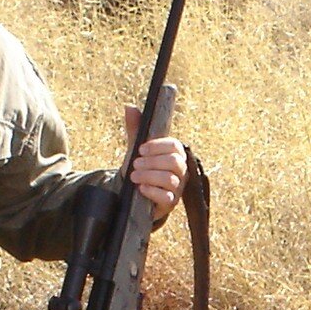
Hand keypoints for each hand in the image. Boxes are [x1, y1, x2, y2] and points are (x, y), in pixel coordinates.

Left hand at [124, 104, 186, 221]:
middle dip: (152, 162)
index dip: (158, 146)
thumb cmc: (141, 167)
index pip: (174, 145)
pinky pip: (166, 197)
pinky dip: (152, 191)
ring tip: (134, 175)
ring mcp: (177, 187)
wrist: (136, 192)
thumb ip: (135, 128)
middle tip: (135, 163)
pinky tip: (141, 188)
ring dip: (149, 175)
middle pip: (174, 162)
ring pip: (169, 179)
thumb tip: (129, 107)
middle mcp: (181, 170)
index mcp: (175, 153)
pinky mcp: (171, 202)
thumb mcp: (136, 148)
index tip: (141, 149)